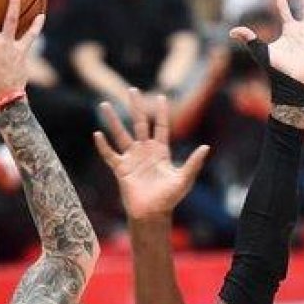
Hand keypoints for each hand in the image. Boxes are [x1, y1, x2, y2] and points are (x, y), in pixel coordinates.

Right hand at [93, 88, 209, 220]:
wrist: (152, 214)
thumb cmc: (169, 198)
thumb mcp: (184, 179)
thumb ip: (193, 163)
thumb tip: (206, 147)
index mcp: (160, 151)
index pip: (160, 127)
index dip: (161, 113)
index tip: (163, 97)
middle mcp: (145, 151)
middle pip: (139, 124)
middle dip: (136, 107)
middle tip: (132, 90)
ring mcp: (131, 159)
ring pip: (121, 134)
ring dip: (113, 120)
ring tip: (105, 104)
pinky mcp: (120, 169)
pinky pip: (109, 155)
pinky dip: (103, 145)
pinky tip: (97, 134)